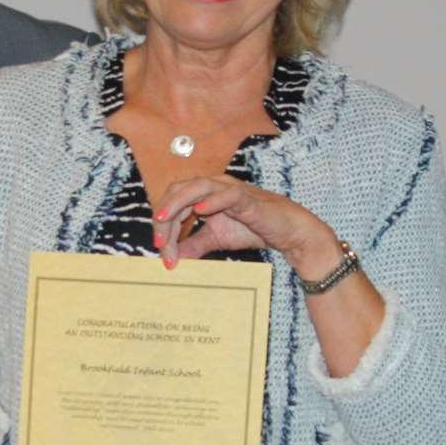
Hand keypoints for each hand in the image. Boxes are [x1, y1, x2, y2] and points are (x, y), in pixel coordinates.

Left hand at [150, 175, 332, 274]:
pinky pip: (229, 195)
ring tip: (165, 218)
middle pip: (179, 191)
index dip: (163, 224)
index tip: (160, 250)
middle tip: (158, 242)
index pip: (174, 201)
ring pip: (198, 187)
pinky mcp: (248, 199)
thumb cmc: (253, 229)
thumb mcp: (215, 239)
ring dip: (179, 203)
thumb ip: (193, 245)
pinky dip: (213, 200)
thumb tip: (171, 258)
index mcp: (204, 194)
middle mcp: (214, 186)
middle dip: (165, 216)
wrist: (286, 233)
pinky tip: (200, 209)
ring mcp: (231, 189)